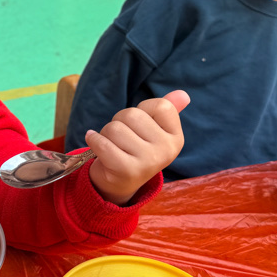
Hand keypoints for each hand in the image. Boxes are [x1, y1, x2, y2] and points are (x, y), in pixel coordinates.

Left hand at [87, 91, 188, 205]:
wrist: (118, 183)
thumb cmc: (135, 148)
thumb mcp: (153, 129)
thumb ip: (167, 110)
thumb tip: (182, 94)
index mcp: (176, 138)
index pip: (160, 105)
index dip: (143, 109)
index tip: (140, 126)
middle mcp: (166, 151)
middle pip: (132, 114)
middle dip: (119, 121)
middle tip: (122, 139)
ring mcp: (148, 162)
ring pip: (114, 128)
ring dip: (106, 133)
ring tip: (112, 146)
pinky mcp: (126, 171)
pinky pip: (103, 143)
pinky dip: (93, 140)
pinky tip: (95, 143)